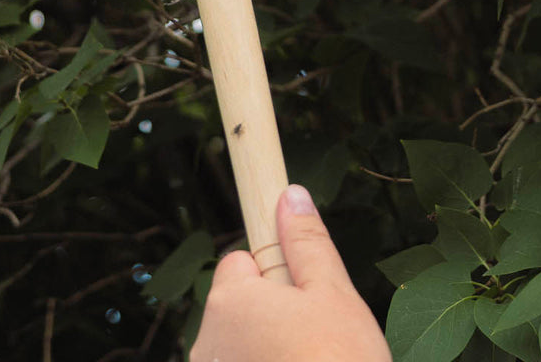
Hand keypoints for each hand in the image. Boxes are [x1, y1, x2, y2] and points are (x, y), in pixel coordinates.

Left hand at [190, 185, 390, 361]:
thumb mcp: (334, 294)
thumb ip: (307, 242)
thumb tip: (290, 194)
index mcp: (230, 301)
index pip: (238, 263)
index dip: (275, 274)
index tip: (302, 296)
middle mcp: (206, 342)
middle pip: (238, 309)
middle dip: (272, 316)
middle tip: (317, 338)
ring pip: (240, 349)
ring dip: (268, 353)